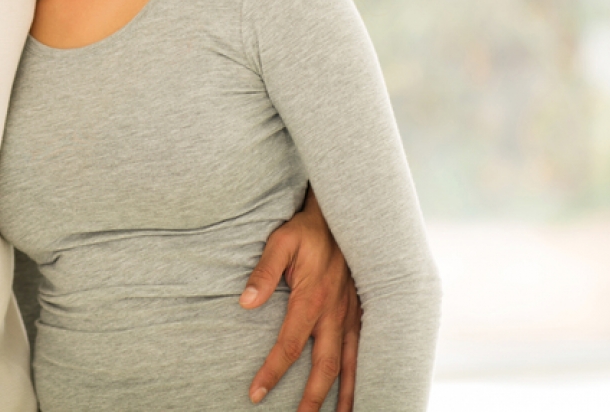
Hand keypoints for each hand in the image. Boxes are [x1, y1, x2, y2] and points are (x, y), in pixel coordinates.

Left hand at [239, 189, 360, 410]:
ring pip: (352, 366)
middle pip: (325, 368)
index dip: (272, 373)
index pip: (289, 347)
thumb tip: (245, 302)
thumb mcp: (280, 242)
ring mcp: (352, 316)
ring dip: (347, 396)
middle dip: (313, 399)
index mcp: (312, 301)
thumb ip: (263, 273)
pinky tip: (362, 390)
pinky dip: (364, 375)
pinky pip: (365, 352)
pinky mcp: (361, 313)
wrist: (343, 216)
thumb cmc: (306, 230)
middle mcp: (335, 315)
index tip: (256, 395)